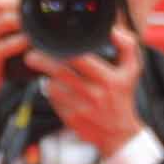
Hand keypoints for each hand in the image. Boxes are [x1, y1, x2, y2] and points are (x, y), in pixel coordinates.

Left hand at [27, 26, 146, 157]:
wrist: (118, 133)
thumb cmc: (122, 97)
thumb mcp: (132, 70)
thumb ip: (128, 46)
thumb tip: (114, 30)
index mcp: (109, 79)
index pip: (81, 59)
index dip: (63, 49)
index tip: (51, 42)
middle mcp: (94, 94)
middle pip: (60, 72)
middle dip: (42, 61)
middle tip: (32, 55)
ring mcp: (81, 107)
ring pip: (53, 86)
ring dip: (46, 76)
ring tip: (44, 69)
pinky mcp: (69, 118)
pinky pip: (53, 99)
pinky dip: (51, 91)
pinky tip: (56, 87)